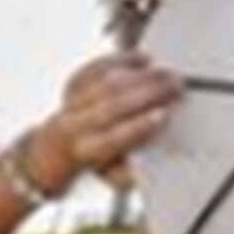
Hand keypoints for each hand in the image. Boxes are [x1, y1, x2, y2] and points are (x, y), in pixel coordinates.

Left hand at [27, 53, 181, 191]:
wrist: (58, 146)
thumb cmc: (94, 158)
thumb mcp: (112, 174)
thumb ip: (130, 171)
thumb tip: (149, 162)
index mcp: (87, 151)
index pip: (114, 139)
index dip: (140, 127)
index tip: (164, 115)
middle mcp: (76, 125)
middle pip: (113, 105)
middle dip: (149, 93)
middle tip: (175, 86)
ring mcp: (72, 102)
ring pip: (106, 83)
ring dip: (141, 75)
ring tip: (166, 73)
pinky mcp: (73, 83)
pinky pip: (98, 67)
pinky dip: (121, 60)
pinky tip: (143, 59)